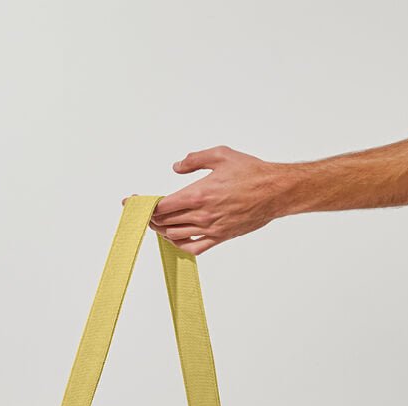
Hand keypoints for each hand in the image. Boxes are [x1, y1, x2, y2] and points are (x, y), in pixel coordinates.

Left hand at [125, 146, 289, 253]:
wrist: (276, 191)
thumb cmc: (251, 172)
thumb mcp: (221, 155)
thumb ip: (194, 160)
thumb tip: (176, 167)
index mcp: (198, 193)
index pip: (161, 205)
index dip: (143, 206)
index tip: (131, 204)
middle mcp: (202, 214)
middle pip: (165, 222)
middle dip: (150, 217)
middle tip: (142, 212)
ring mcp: (211, 229)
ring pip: (175, 235)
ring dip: (162, 230)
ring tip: (157, 223)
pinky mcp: (221, 237)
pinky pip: (194, 248)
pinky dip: (180, 245)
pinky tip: (175, 238)